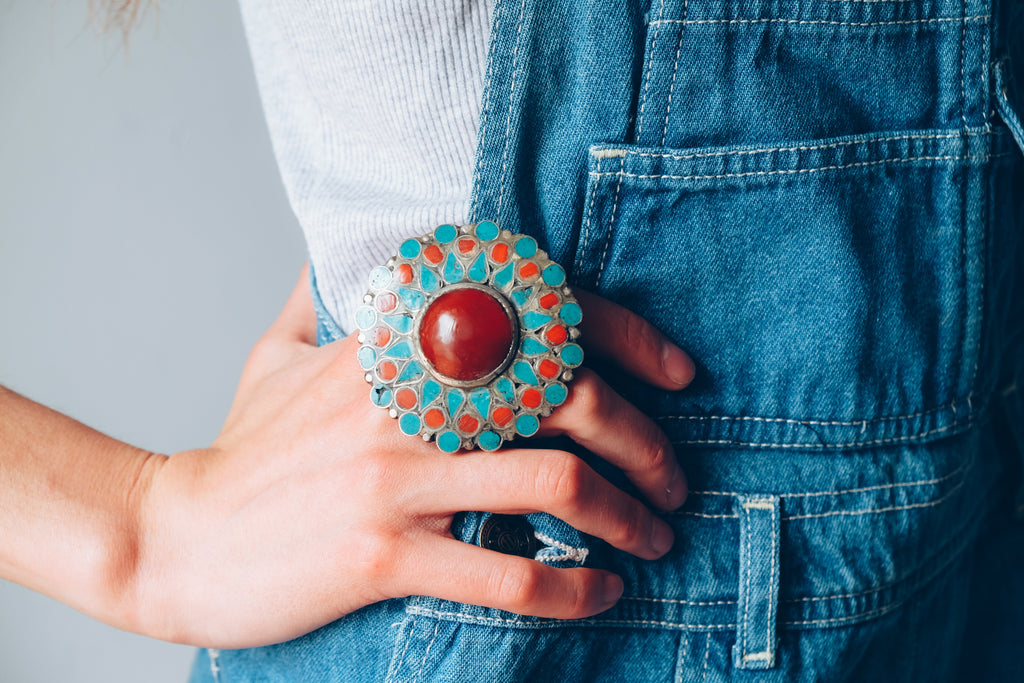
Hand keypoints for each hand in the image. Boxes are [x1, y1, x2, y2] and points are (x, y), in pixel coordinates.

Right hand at [134, 265, 694, 647]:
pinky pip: (505, 574)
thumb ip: (328, 299)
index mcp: (392, 343)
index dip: (625, 334)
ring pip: (554, 484)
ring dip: (627, 516)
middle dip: (646, 440)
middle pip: (567, 395)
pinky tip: (600, 595)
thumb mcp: (280, 354)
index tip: (674, 374)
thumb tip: (348, 253)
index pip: (537, 311)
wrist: (177, 538)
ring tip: (654, 539)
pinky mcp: (381, 554)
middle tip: (674, 477)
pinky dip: (572, 588)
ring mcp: (391, 476)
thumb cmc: (246, 450)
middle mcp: (401, 398)